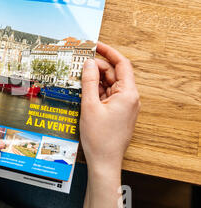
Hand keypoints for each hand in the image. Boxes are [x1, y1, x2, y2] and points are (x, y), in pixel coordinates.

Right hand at [80, 42, 139, 207]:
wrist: (104, 162)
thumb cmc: (99, 138)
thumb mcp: (90, 105)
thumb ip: (89, 81)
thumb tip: (88, 63)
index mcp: (128, 94)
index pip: (121, 64)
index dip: (108, 52)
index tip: (94, 44)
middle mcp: (129, 98)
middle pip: (114, 74)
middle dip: (97, 66)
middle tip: (79, 60)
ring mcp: (124, 106)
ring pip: (109, 85)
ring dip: (95, 79)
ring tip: (77, 74)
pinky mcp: (117, 113)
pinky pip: (107, 95)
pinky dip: (96, 90)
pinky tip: (82, 88)